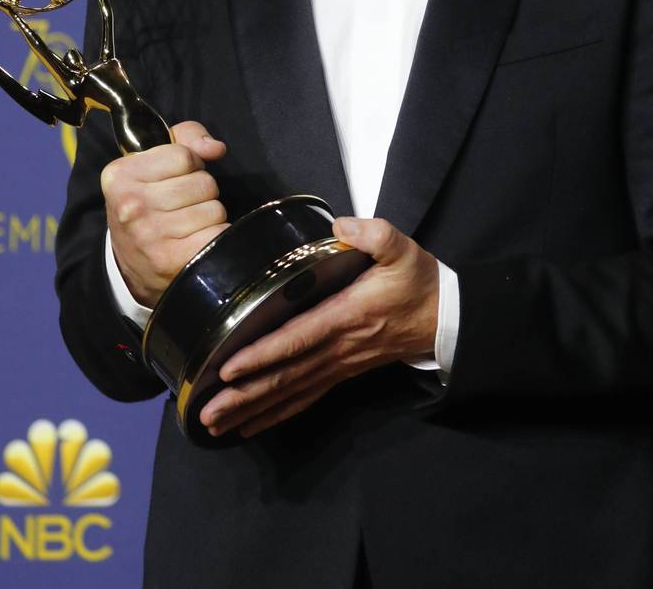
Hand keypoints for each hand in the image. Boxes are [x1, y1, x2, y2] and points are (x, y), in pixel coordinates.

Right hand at [101, 120, 228, 305]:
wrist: (130, 267)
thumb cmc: (147, 204)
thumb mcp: (153, 164)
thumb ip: (186, 138)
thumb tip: (215, 148)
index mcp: (121, 175)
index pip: (184, 156)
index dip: (190, 165)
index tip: (177, 177)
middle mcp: (132, 205)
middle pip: (203, 182)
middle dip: (201, 192)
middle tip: (182, 205)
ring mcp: (150, 235)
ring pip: (214, 209)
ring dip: (210, 215)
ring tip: (188, 224)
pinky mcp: (171, 259)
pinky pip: (219, 234)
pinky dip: (216, 236)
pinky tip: (197, 241)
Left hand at [199, 216, 439, 438]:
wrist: (445, 317)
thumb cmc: (418, 280)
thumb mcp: (402, 248)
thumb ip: (374, 234)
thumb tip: (339, 227)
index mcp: (347, 315)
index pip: (298, 338)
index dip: (263, 354)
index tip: (230, 367)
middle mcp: (339, 347)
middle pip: (286, 376)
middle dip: (245, 394)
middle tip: (207, 411)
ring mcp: (340, 364)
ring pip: (291, 392)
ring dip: (252, 409)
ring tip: (215, 424)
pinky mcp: (342, 372)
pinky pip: (305, 397)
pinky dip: (276, 413)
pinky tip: (250, 425)